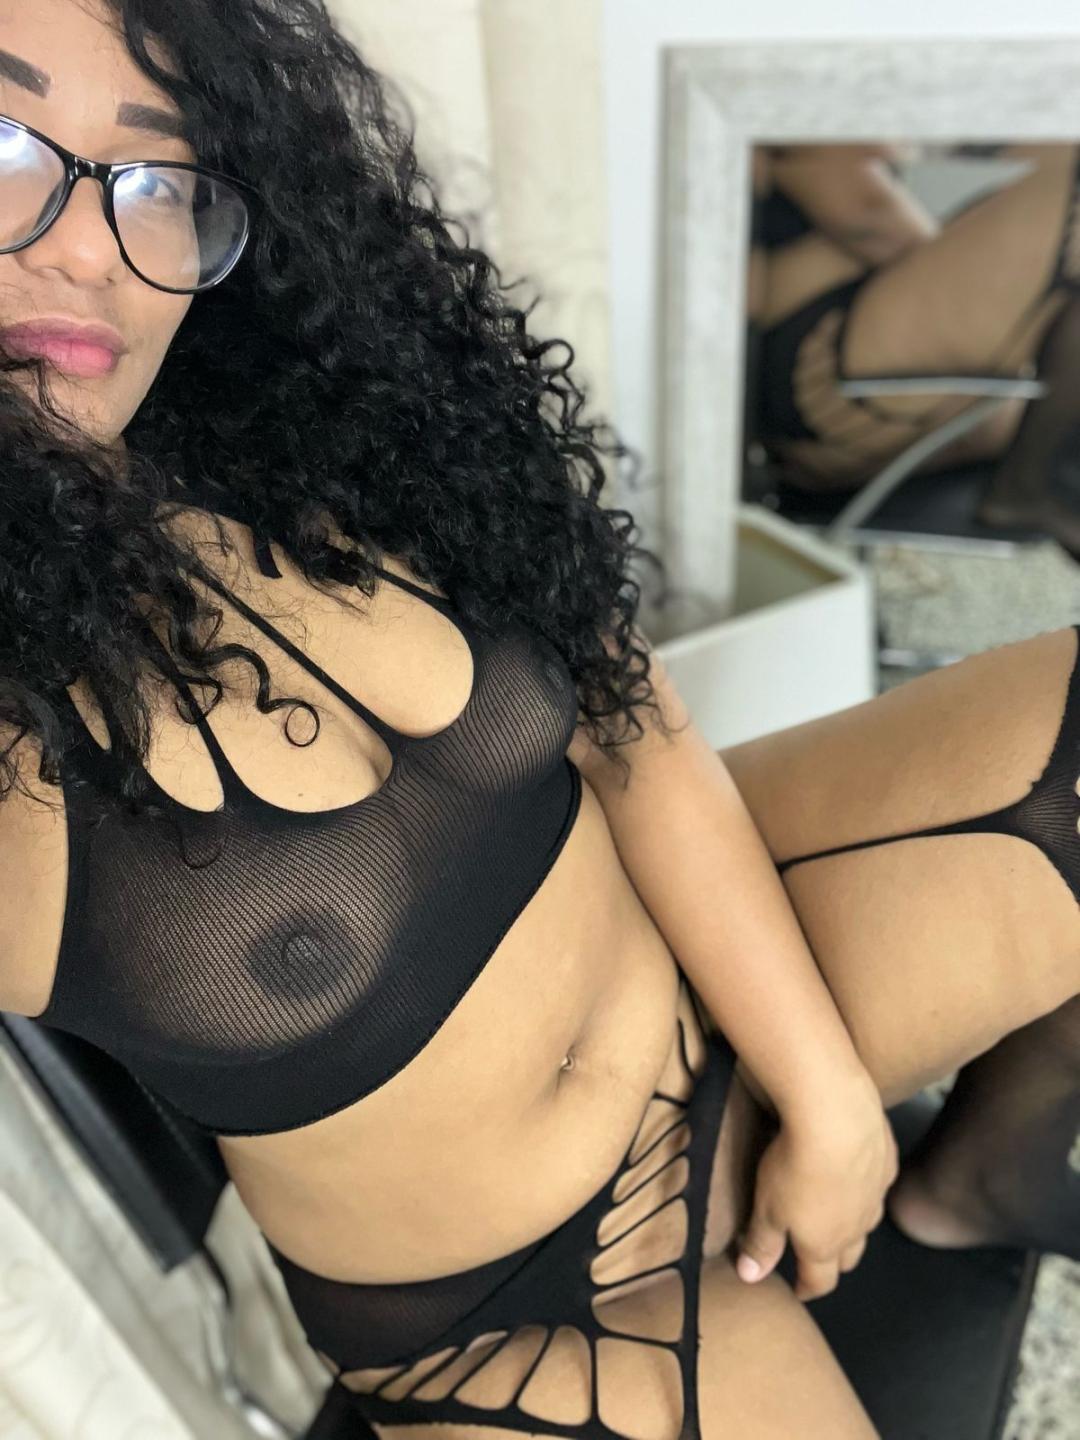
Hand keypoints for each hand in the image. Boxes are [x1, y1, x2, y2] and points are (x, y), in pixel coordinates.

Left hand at [734, 1078, 898, 1300]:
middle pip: (849, 1256)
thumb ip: (761, 1243)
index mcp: (824, 1243)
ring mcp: (876, 1194)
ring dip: (853, 1225)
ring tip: (837, 1215)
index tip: (799, 1290)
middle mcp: (856, 1226)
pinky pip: (878, 1183)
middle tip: (818, 1258)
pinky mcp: (887, 1161)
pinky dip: (866, 1185)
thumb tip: (750, 1276)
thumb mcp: (766, 1207)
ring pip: (868, 1221)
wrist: (838, 1116)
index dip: (808, 1287)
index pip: (819, 1279)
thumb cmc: (794, 1166)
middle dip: (833, 1261)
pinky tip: (857, 1171)